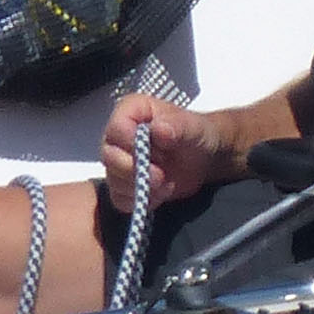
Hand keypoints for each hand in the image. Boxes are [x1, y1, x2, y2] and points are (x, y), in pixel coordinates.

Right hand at [99, 96, 233, 213]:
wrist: (204, 156)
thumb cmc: (196, 132)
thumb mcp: (192, 126)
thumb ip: (176, 126)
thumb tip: (158, 130)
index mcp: (130, 112)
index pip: (116, 128)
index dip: (132, 142)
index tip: (157, 149)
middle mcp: (117, 137)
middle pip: (109, 157)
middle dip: (135, 169)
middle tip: (160, 175)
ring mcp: (117, 161)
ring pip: (113, 180)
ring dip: (140, 187)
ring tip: (165, 183)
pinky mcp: (124, 184)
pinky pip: (121, 199)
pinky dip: (142, 201)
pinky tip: (161, 193)